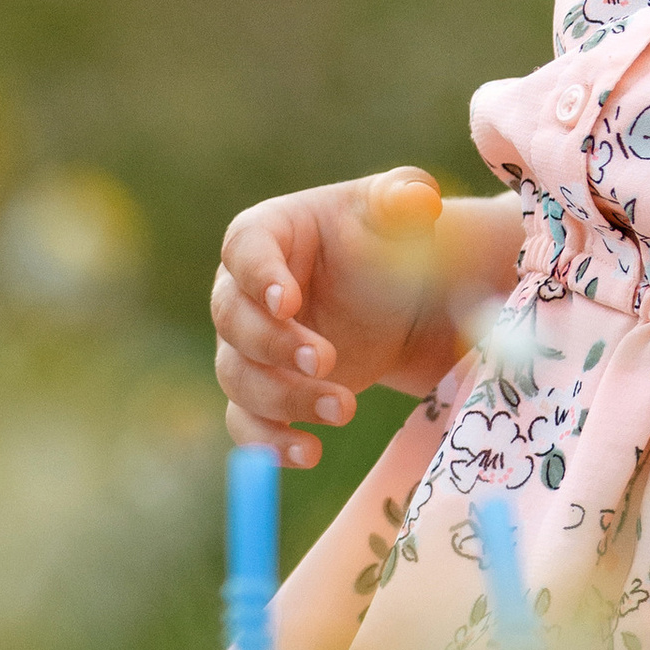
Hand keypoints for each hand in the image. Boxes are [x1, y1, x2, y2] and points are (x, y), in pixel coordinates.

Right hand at [211, 168, 445, 467]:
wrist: (395, 300)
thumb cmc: (387, 242)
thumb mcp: (400, 213)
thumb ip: (405, 197)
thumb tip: (417, 199)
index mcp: (266, 234)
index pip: (245, 249)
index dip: (260, 276)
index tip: (290, 302)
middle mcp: (242, 291)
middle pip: (232, 320)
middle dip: (275, 345)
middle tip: (327, 360)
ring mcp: (247, 346)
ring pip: (238, 377)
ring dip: (284, 399)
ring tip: (344, 408)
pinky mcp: (262, 392)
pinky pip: (245, 422)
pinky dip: (269, 443)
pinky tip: (310, 452)